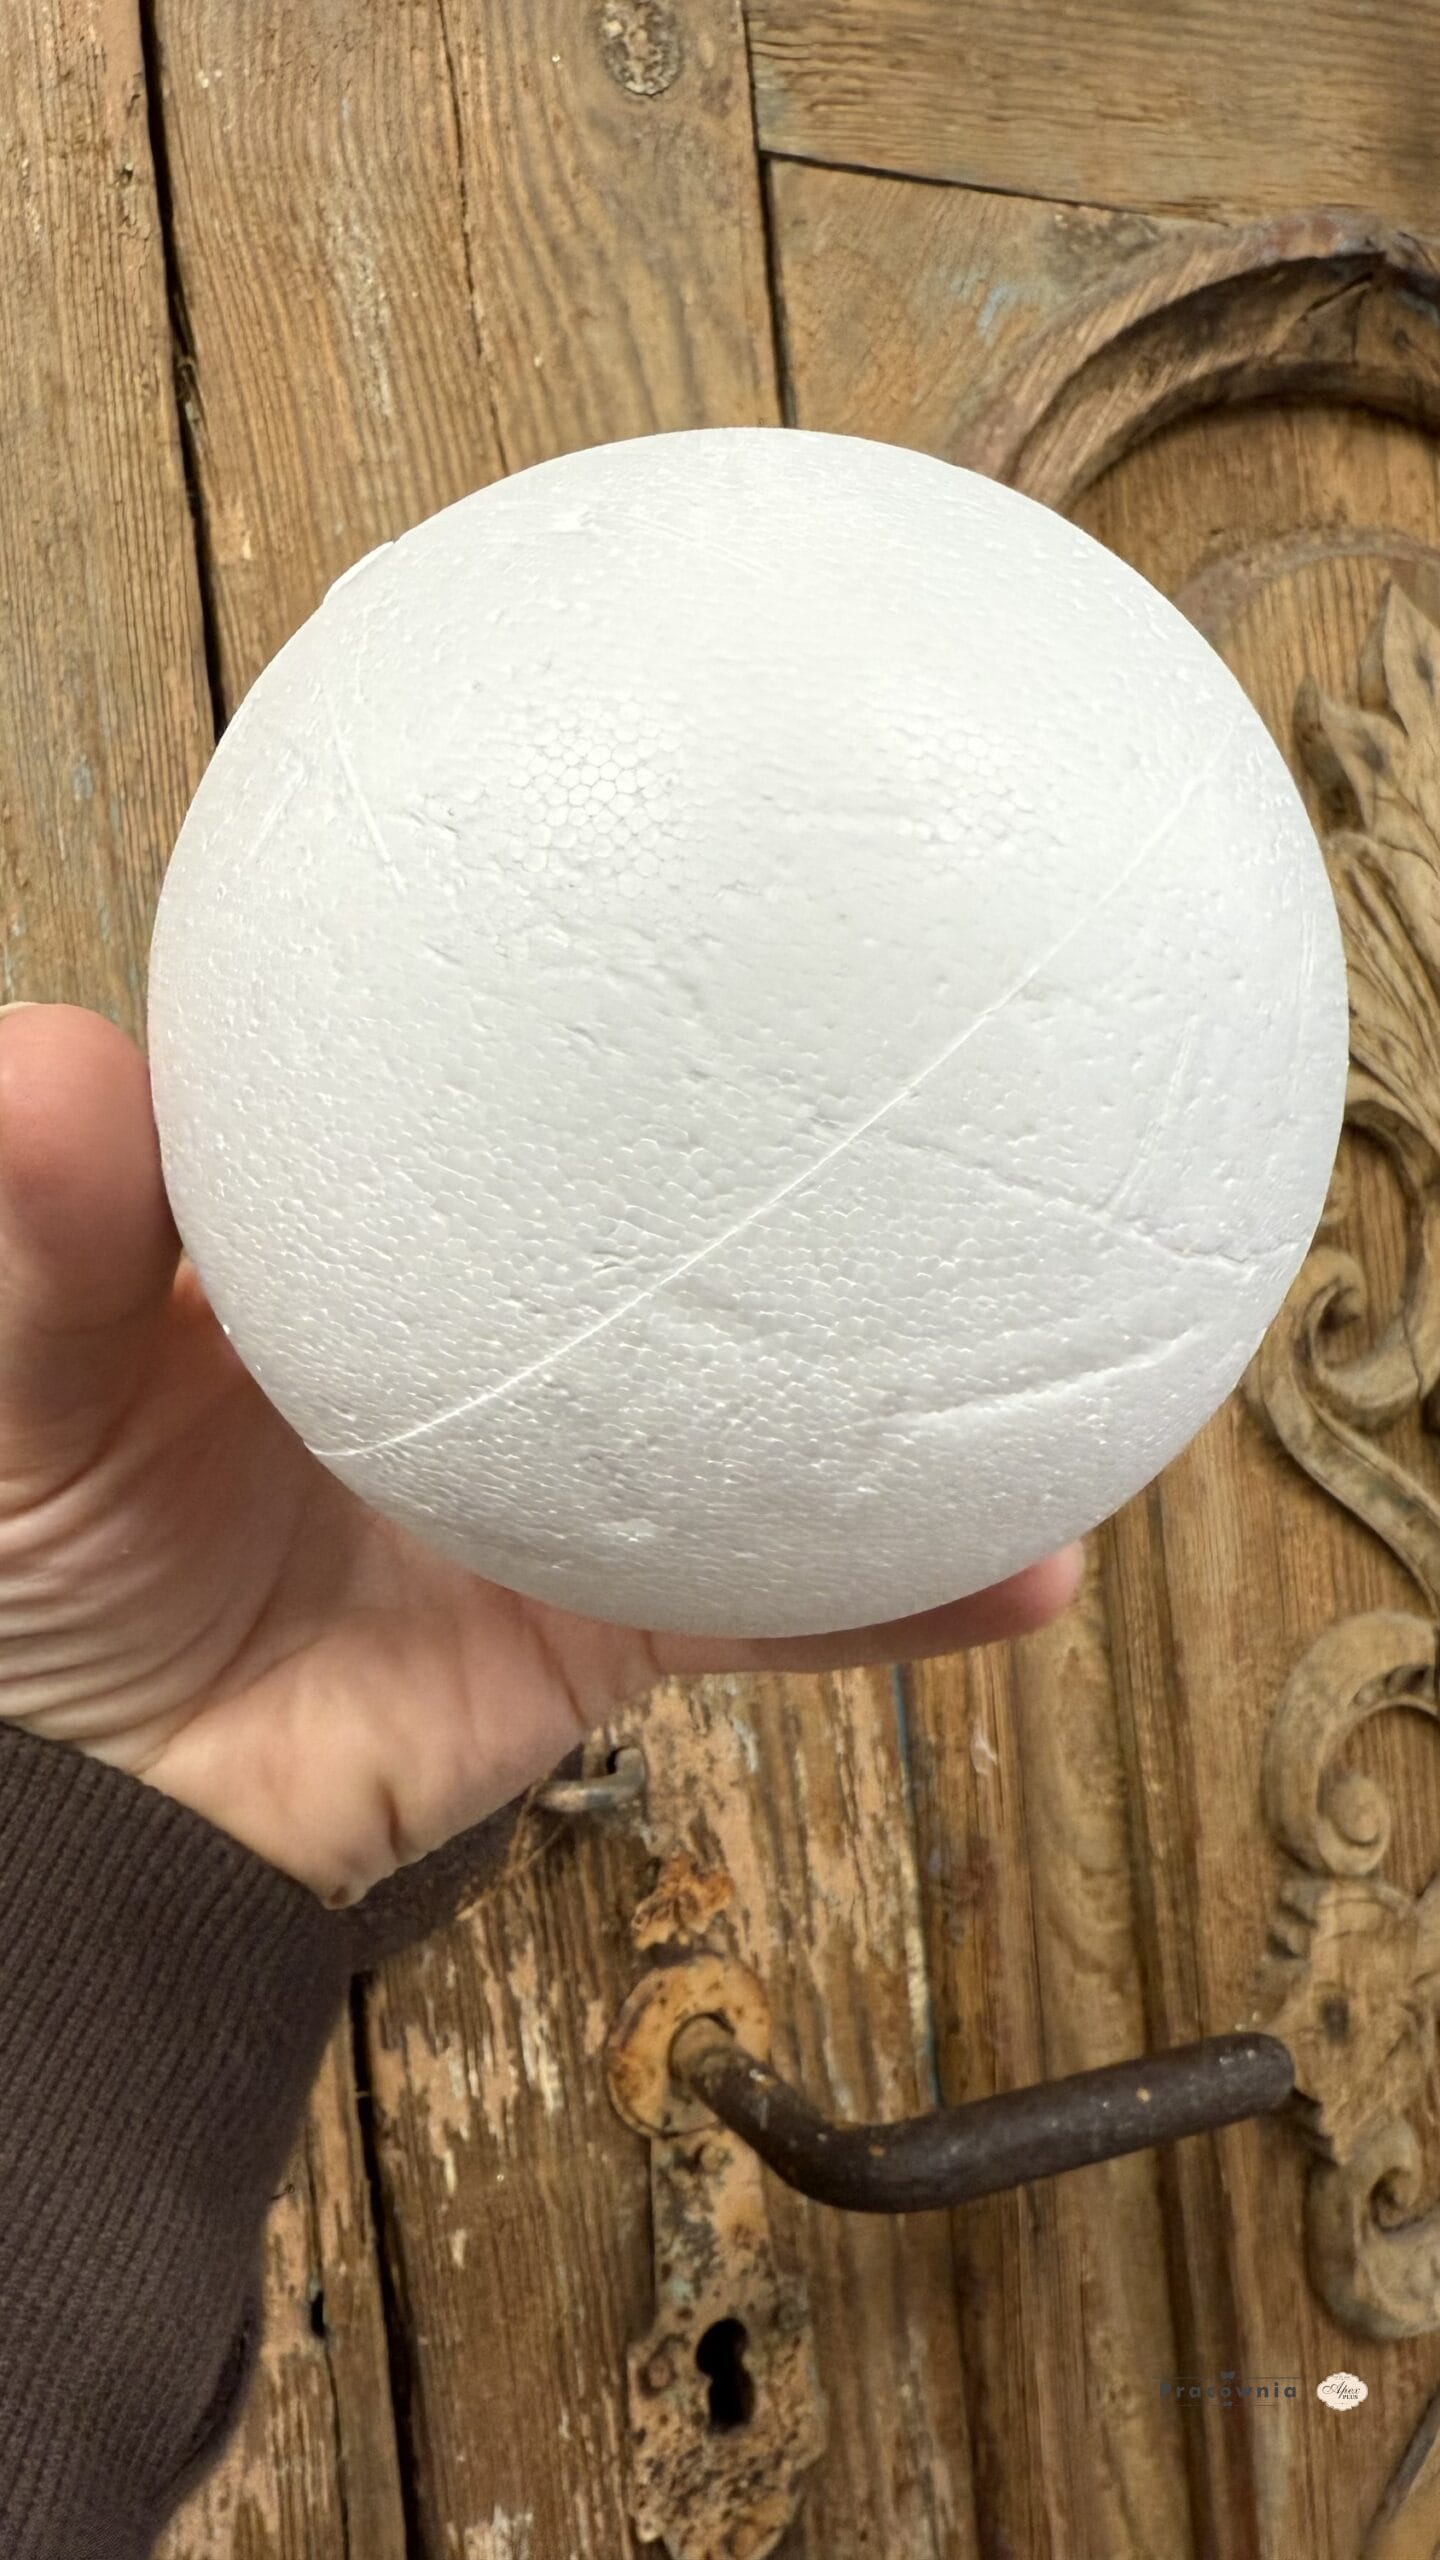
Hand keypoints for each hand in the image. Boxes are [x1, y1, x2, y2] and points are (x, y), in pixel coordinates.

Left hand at [0, 1004, 1084, 1909]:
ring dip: (925, 1353)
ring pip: (784, 1393)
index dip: (595, 971)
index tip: (710, 861)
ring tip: (1077, 1262)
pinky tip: (1034, 1556)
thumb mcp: (15, 1377)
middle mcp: (503, 1331)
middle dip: (818, 1136)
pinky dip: (909, 1596)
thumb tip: (58, 1066)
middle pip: (684, 1215)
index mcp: (374, 1226)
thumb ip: (35, 1234)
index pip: (499, 1068)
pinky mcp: (620, 1623)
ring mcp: (581, 1471)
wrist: (99, 1830)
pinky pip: (792, 1606)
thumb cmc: (35, 1575)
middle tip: (946, 1023)